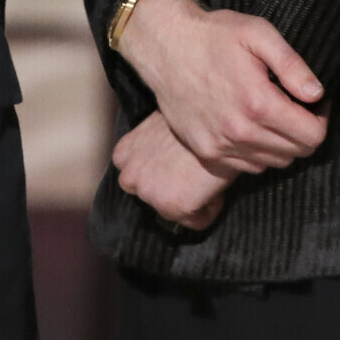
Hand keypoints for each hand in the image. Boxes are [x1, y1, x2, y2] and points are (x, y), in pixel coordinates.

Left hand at [113, 115, 233, 229]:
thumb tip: (166, 159)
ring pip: (175, 210)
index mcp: (123, 155)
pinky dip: (210, 210)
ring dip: (192, 200)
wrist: (216, 122)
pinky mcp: (171, 207)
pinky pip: (197, 221)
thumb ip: (153, 146)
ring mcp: (148, 194)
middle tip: (195, 173)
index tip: (180, 165)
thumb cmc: (194, 117)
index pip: (139, 179)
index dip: (163, 174)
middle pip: (155, 197)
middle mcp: (129, 177)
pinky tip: (215, 186)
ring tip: (205, 177)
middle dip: (174, 190)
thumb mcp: (160, 126)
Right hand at [117, 0, 327, 177]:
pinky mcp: (205, 151)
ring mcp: (220, 146)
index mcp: (258, 103)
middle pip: (296, 153)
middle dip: (305, 132)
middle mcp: (239, 132)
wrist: (164, 46)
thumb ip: (292, 65)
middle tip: (297, 108)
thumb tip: (317, 94)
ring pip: (273, 163)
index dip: (322, 120)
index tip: (315, 103)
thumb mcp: (258, 34)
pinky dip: (258, 152)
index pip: (313, 136)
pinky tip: (252, 126)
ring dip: (282, 144)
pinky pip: (247, 167)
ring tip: (274, 116)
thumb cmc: (214, 35)